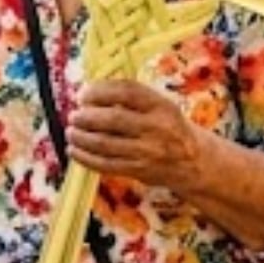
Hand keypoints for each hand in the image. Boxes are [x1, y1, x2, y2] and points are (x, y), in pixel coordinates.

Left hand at [65, 79, 201, 189]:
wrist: (193, 161)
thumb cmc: (167, 126)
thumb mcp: (159, 105)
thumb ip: (130, 97)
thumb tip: (89, 91)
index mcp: (161, 105)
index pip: (127, 92)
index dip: (100, 91)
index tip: (83, 94)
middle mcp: (157, 128)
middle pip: (113, 119)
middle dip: (86, 116)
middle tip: (73, 115)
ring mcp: (148, 151)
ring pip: (105, 144)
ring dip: (81, 138)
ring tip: (70, 132)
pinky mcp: (140, 171)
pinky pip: (106, 165)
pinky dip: (85, 158)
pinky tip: (74, 150)